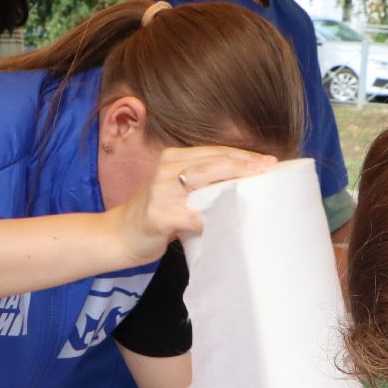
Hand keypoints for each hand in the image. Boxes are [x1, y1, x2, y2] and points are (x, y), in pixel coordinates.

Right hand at [109, 146, 277, 266]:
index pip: (214, 152)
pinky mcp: (159, 216)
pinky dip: (214, 218)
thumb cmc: (153, 213)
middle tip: (269, 170)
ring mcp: (161, 192)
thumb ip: (200, 181)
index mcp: (171, 158)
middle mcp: (165, 170)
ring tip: (255, 189)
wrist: (118, 235)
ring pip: (205, 183)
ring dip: (234, 186)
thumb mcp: (174, 188)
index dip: (244, 156)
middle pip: (213, 162)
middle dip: (244, 166)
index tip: (269, 162)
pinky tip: (231, 221)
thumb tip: (243, 182)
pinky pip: (194, 216)